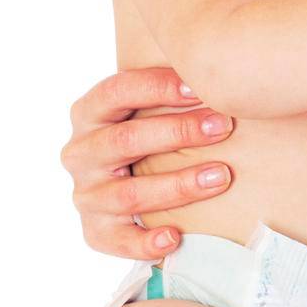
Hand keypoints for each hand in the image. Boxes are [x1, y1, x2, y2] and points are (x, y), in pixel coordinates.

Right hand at [61, 66, 234, 258]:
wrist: (126, 180)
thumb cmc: (152, 131)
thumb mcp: (150, 104)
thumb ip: (174, 85)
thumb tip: (226, 64)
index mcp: (90, 112)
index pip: (118, 91)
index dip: (159, 87)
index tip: (203, 87)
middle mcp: (80, 152)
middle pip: (126, 141)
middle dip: (178, 132)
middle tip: (224, 126)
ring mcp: (86, 193)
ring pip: (129, 192)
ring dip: (178, 185)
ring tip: (222, 176)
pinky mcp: (95, 229)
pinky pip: (116, 241)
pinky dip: (145, 242)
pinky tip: (175, 237)